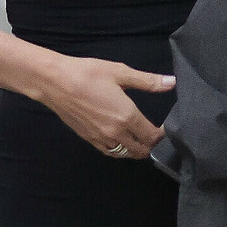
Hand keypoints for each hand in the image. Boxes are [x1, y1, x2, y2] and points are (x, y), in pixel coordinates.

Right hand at [40, 57, 175, 157]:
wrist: (55, 82)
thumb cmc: (87, 74)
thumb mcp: (121, 73)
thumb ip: (148, 81)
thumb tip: (171, 82)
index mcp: (127, 116)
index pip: (152, 136)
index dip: (161, 134)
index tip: (163, 128)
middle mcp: (116, 132)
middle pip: (141, 150)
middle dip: (151, 145)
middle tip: (153, 134)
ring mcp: (101, 138)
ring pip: (125, 154)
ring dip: (135, 150)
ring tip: (138, 139)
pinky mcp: (89, 139)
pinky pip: (109, 152)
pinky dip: (119, 150)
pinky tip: (120, 141)